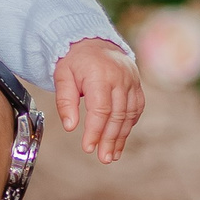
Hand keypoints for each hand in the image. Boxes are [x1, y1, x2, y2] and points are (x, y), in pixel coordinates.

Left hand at [53, 38, 142, 163]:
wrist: (92, 40)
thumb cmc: (74, 60)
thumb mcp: (62, 76)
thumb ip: (65, 101)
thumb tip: (70, 126)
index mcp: (100, 75)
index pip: (100, 110)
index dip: (95, 131)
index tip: (88, 147)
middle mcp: (120, 78)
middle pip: (117, 115)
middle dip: (110, 139)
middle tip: (104, 158)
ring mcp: (132, 81)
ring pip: (129, 114)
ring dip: (121, 137)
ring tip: (112, 154)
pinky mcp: (137, 85)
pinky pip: (136, 108)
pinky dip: (129, 124)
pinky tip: (121, 137)